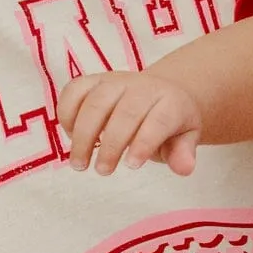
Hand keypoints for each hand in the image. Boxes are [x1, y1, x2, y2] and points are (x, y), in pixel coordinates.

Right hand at [58, 70, 202, 175]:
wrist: (159, 92)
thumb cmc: (170, 122)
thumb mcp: (185, 138)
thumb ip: (183, 152)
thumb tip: (184, 168)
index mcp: (170, 102)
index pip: (159, 120)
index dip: (144, 142)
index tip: (131, 165)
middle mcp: (141, 87)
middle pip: (125, 112)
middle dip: (111, 144)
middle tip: (103, 171)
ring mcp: (114, 81)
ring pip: (94, 102)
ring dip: (83, 135)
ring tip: (79, 164)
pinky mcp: (92, 80)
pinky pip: (73, 91)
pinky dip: (67, 114)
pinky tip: (71, 137)